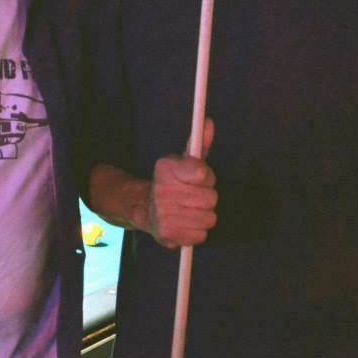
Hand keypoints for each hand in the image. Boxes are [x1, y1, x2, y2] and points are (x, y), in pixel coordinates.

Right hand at [140, 118, 216, 247]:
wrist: (146, 208)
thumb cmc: (173, 183)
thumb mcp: (184, 160)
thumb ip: (200, 142)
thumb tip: (208, 122)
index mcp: (166, 168)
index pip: (202, 173)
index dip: (206, 177)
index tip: (198, 177)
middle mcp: (162, 190)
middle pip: (211, 198)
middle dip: (206, 198)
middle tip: (193, 196)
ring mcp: (164, 214)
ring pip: (209, 218)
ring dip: (203, 215)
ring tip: (189, 210)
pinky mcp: (168, 234)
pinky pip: (201, 235)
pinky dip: (197, 231)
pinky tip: (185, 223)